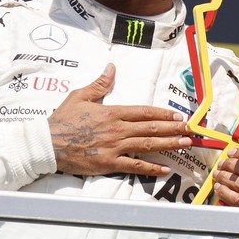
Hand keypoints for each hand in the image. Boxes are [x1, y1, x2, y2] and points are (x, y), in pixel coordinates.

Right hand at [48, 63, 192, 176]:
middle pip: (151, 128)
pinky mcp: (109, 163)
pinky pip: (135, 166)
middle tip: (189, 130)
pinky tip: (164, 170)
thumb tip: (111, 68)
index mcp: (112, 112)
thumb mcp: (79, 96)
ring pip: (148, 145)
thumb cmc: (62, 120)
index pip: (144, 112)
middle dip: (173, 129)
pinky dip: (151, 169)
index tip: (178, 116)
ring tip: (185, 145)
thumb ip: (99, 84)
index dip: (163, 113)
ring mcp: (115, 147)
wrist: (48, 143)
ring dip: (169, 144)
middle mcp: (117, 129)